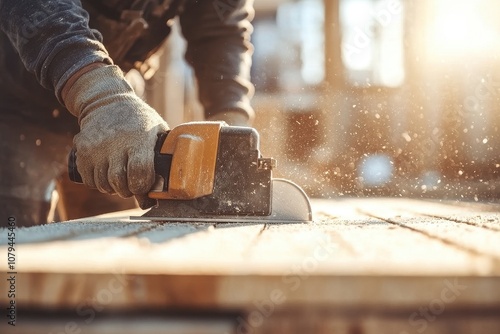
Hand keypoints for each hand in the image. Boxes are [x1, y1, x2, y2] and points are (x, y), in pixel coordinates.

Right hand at [63, 65, 168, 198]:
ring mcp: (96, 147)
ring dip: (113, 187)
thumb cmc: (139, 120)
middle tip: (132, 184)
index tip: (144, 185)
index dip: (143, 186)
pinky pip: (90, 180)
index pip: (139, 174)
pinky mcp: (81, 150)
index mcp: (139, 139)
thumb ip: (163, 155)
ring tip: (120, 177)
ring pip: (103, 184)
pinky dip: (98, 183)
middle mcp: (115, 144)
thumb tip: (163, 189)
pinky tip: (107, 173)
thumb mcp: (158, 130)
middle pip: (119, 183)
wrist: (107, 102)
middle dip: (128, 189)